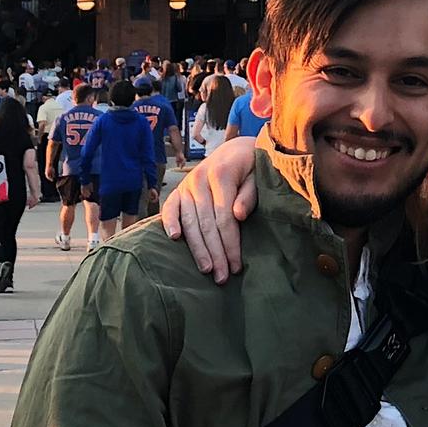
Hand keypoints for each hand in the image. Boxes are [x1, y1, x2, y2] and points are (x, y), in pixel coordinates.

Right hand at [159, 136, 260, 279]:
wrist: (237, 149)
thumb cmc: (252, 166)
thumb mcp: (257, 175)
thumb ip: (249, 194)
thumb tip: (238, 215)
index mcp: (220, 174)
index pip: (224, 218)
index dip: (230, 244)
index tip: (236, 266)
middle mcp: (199, 179)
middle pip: (206, 223)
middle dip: (214, 253)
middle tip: (221, 277)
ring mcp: (186, 185)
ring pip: (189, 221)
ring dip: (197, 248)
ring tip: (206, 269)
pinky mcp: (179, 189)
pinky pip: (170, 207)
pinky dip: (169, 222)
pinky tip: (174, 239)